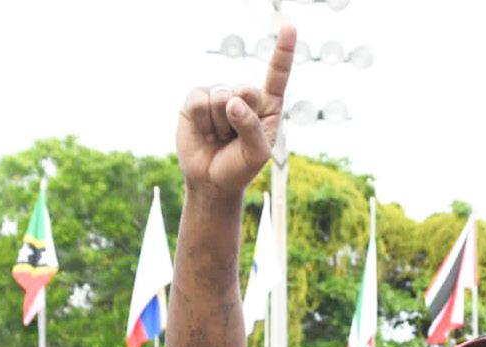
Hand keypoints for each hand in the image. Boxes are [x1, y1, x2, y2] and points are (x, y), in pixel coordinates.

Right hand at [177, 24, 297, 197]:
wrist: (212, 180)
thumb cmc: (240, 167)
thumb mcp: (257, 154)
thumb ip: (251, 127)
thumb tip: (231, 101)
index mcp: (268, 106)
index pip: (277, 75)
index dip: (283, 51)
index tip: (289, 26)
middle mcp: (244, 96)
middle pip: (245, 89)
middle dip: (239, 117)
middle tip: (234, 137)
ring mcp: (219, 95)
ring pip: (220, 98)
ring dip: (220, 126)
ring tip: (219, 137)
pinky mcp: (196, 99)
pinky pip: (198, 102)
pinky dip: (201, 122)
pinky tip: (204, 132)